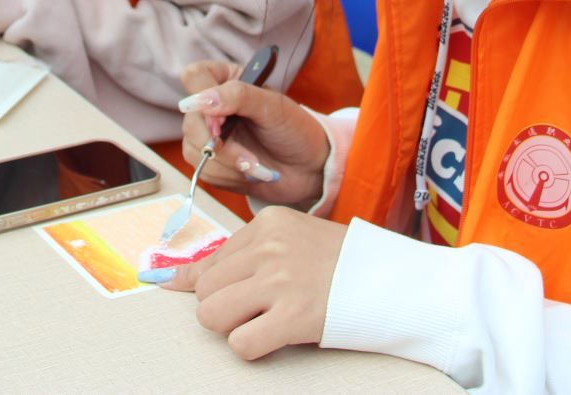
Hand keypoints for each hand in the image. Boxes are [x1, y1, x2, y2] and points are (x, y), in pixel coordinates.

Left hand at [156, 206, 346, 360]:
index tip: (176, 289)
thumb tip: (176, 278)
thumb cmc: (343, 264)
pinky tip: (276, 337)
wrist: (394, 282)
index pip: (212, 260)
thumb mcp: (293, 241)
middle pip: (206, 289)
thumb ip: (243, 255)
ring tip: (265, 321)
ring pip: (212, 315)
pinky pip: (240, 343)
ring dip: (234, 327)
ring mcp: (281, 281)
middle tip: (256, 310)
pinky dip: (252, 347)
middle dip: (224, 306)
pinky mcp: (293, 316)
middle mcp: (271, 248)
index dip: (206, 285)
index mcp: (269, 223)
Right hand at [176, 60, 329, 207]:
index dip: (202, 99)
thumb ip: (238, 96)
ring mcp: (209, 135)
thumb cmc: (295, 130)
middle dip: (221, 145)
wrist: (309, 168)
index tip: (221, 121)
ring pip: (193, 150)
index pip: (195, 77)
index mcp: (227, 81)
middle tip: (249, 157)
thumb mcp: (272, 106)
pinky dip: (228, 176)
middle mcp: (214, 107)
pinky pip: (203, 171)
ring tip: (257, 167)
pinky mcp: (211, 162)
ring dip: (228, 165)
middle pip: (191, 120)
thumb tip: (201, 100)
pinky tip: (251, 174)